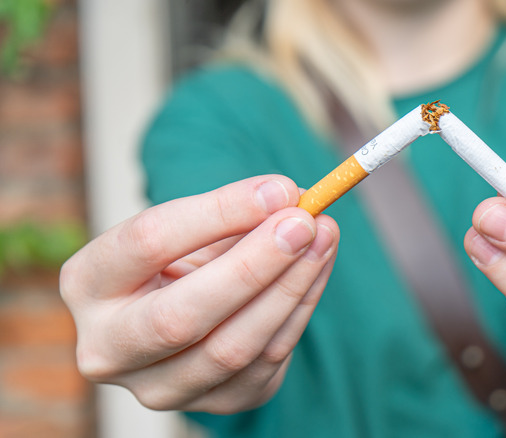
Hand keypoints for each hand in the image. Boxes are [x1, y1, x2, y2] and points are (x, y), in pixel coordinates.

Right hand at [60, 175, 338, 413]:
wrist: (182, 308)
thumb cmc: (183, 256)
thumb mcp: (191, 227)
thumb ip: (233, 212)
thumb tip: (291, 198)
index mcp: (88, 283)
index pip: (148, 243)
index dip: (220, 212)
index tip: (278, 189)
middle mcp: (109, 348)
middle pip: (181, 317)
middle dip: (253, 265)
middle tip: (304, 222)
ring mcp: (158, 388)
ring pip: (232, 349)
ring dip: (290, 288)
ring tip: (324, 237)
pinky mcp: (211, 404)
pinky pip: (266, 363)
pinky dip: (299, 310)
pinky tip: (316, 270)